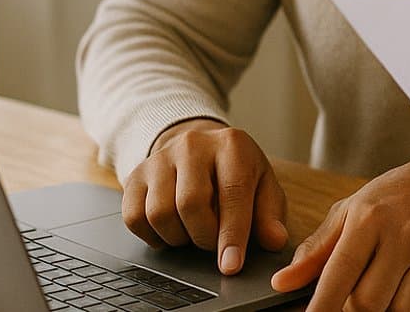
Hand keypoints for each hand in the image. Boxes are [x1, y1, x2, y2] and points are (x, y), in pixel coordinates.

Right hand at [122, 118, 288, 275]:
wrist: (199, 146)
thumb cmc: (236, 171)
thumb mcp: (262, 185)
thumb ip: (269, 214)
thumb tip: (275, 241)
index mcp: (232, 145)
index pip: (232, 193)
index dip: (232, 234)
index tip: (231, 265)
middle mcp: (193, 145)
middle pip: (190, 204)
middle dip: (203, 236)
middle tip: (212, 241)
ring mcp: (160, 158)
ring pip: (159, 213)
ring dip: (178, 237)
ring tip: (193, 232)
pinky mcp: (136, 175)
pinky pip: (134, 217)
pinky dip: (153, 236)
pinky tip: (172, 230)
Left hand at [270, 155, 409, 311]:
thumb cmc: (394, 199)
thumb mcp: (350, 212)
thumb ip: (316, 250)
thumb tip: (283, 282)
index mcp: (371, 218)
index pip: (340, 273)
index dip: (322, 307)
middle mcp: (406, 234)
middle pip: (369, 302)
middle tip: (352, 302)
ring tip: (384, 294)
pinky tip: (409, 298)